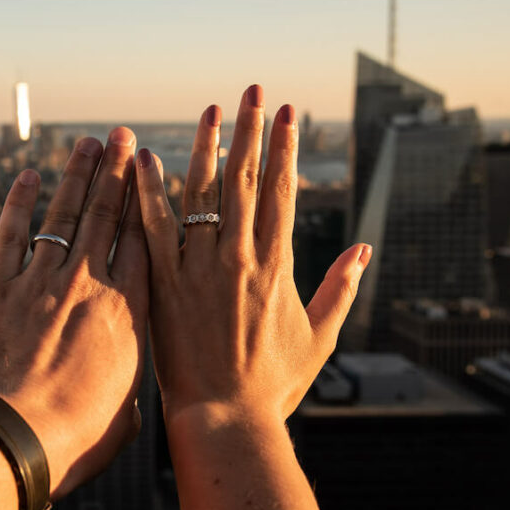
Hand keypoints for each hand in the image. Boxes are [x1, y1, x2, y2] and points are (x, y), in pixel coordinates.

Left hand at [0, 128, 147, 497]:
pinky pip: (10, 235)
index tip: (153, 172)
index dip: (148, 201)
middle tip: (123, 138)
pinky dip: (18, 204)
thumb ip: (128, 388)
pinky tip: (28, 177)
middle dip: (117, 171)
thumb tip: (126, 391)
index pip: (143, 241)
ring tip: (88, 143)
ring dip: (76, 176)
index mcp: (127, 312)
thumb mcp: (122, 415)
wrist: (11, 438)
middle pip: (106, 216)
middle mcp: (88, 285)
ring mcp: (41, 282)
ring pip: (63, 215)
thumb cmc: (74, 437)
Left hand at [135, 85, 370, 429]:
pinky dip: (149, 192)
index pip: (281, 193)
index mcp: (277, 267)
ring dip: (205, 148)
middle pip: (244, 181)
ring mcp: (199, 269)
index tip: (287, 114)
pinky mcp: (163, 284)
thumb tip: (365, 249)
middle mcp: (239, 258)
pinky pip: (153, 229)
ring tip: (208, 110)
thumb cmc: (273, 384)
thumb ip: (341, 288)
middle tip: (252, 91)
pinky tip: (144, 159)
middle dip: (250, 132)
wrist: (225, 418)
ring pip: (201, 195)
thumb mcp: (320, 336)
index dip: (284, 150)